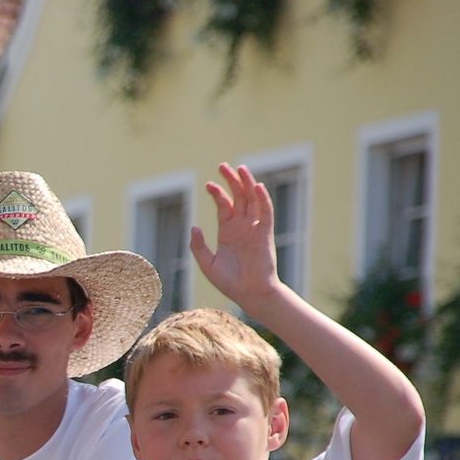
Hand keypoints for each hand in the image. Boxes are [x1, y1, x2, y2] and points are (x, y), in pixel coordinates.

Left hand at [190, 162, 282, 310]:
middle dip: (231, 181)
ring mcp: (254, 229)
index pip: (223, 206)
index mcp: (228, 232)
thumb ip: (198, 246)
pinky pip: (266, 213)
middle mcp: (242, 227)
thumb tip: (193, 226)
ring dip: (246, 184)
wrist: (249, 294)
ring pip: (252, 200)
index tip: (209, 184)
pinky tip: (256, 187)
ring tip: (240, 168)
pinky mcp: (265, 234)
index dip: (217, 193)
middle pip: (238, 198)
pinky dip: (262, 199)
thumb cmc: (229, 282)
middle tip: (223, 166)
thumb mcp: (207, 264)